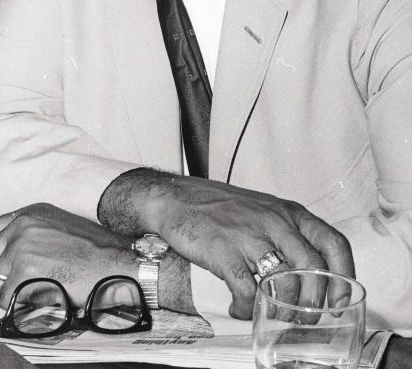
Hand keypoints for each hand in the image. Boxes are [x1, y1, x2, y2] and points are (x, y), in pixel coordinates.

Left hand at [0, 203, 134, 306]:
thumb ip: (31, 235)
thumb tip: (7, 256)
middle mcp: (21, 225)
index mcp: (28, 214)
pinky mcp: (26, 270)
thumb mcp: (58, 227)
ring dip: (8, 293)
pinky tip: (36, 302)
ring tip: (29, 295)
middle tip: (13, 287)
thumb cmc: (96, 252)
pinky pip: (7, 297)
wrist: (119, 263)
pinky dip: (17, 306)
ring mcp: (21, 246)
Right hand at [100, 171, 353, 318]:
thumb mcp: (260, 209)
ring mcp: (249, 237)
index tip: (339, 298)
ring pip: (285, 283)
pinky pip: (248, 291)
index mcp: (288, 212)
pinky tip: (240, 309)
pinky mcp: (224, 253)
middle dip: (315, 302)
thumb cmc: (214, 205)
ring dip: (282, 308)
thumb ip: (284, 232)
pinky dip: (247, 308)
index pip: (333, 243)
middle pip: (313, 269)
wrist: (171, 198)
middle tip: (306, 316)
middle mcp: (274, 222)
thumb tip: (307, 269)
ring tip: (271, 315)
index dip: (343, 275)